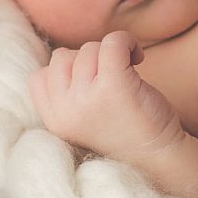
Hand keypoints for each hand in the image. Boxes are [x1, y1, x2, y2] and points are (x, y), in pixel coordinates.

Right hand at [28, 31, 183, 163]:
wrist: (159, 157)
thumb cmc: (125, 133)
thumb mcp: (81, 121)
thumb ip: (65, 95)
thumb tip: (64, 54)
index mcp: (54, 121)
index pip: (39, 78)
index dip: (66, 72)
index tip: (91, 84)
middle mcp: (65, 110)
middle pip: (63, 58)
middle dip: (89, 61)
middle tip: (113, 78)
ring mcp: (87, 97)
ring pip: (88, 49)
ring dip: (111, 53)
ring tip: (129, 73)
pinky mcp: (114, 85)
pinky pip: (112, 42)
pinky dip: (126, 41)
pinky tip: (138, 57)